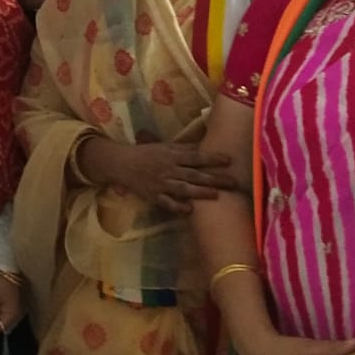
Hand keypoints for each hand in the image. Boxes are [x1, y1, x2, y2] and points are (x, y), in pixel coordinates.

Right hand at [86, 140, 236, 214]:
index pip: (196, 156)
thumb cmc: (146, 153)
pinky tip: (190, 210)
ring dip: (200, 192)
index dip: (212, 158)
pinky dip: (177, 206)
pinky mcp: (153, 196)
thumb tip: (204, 144)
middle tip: (233, 182)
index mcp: (172, 155)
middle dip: (214, 178)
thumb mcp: (165, 146)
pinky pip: (166, 203)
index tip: (229, 160)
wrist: (121, 163)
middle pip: (194, 174)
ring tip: (216, 195)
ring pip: (183, 188)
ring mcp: (161, 183)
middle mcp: (168, 169)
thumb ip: (184, 148)